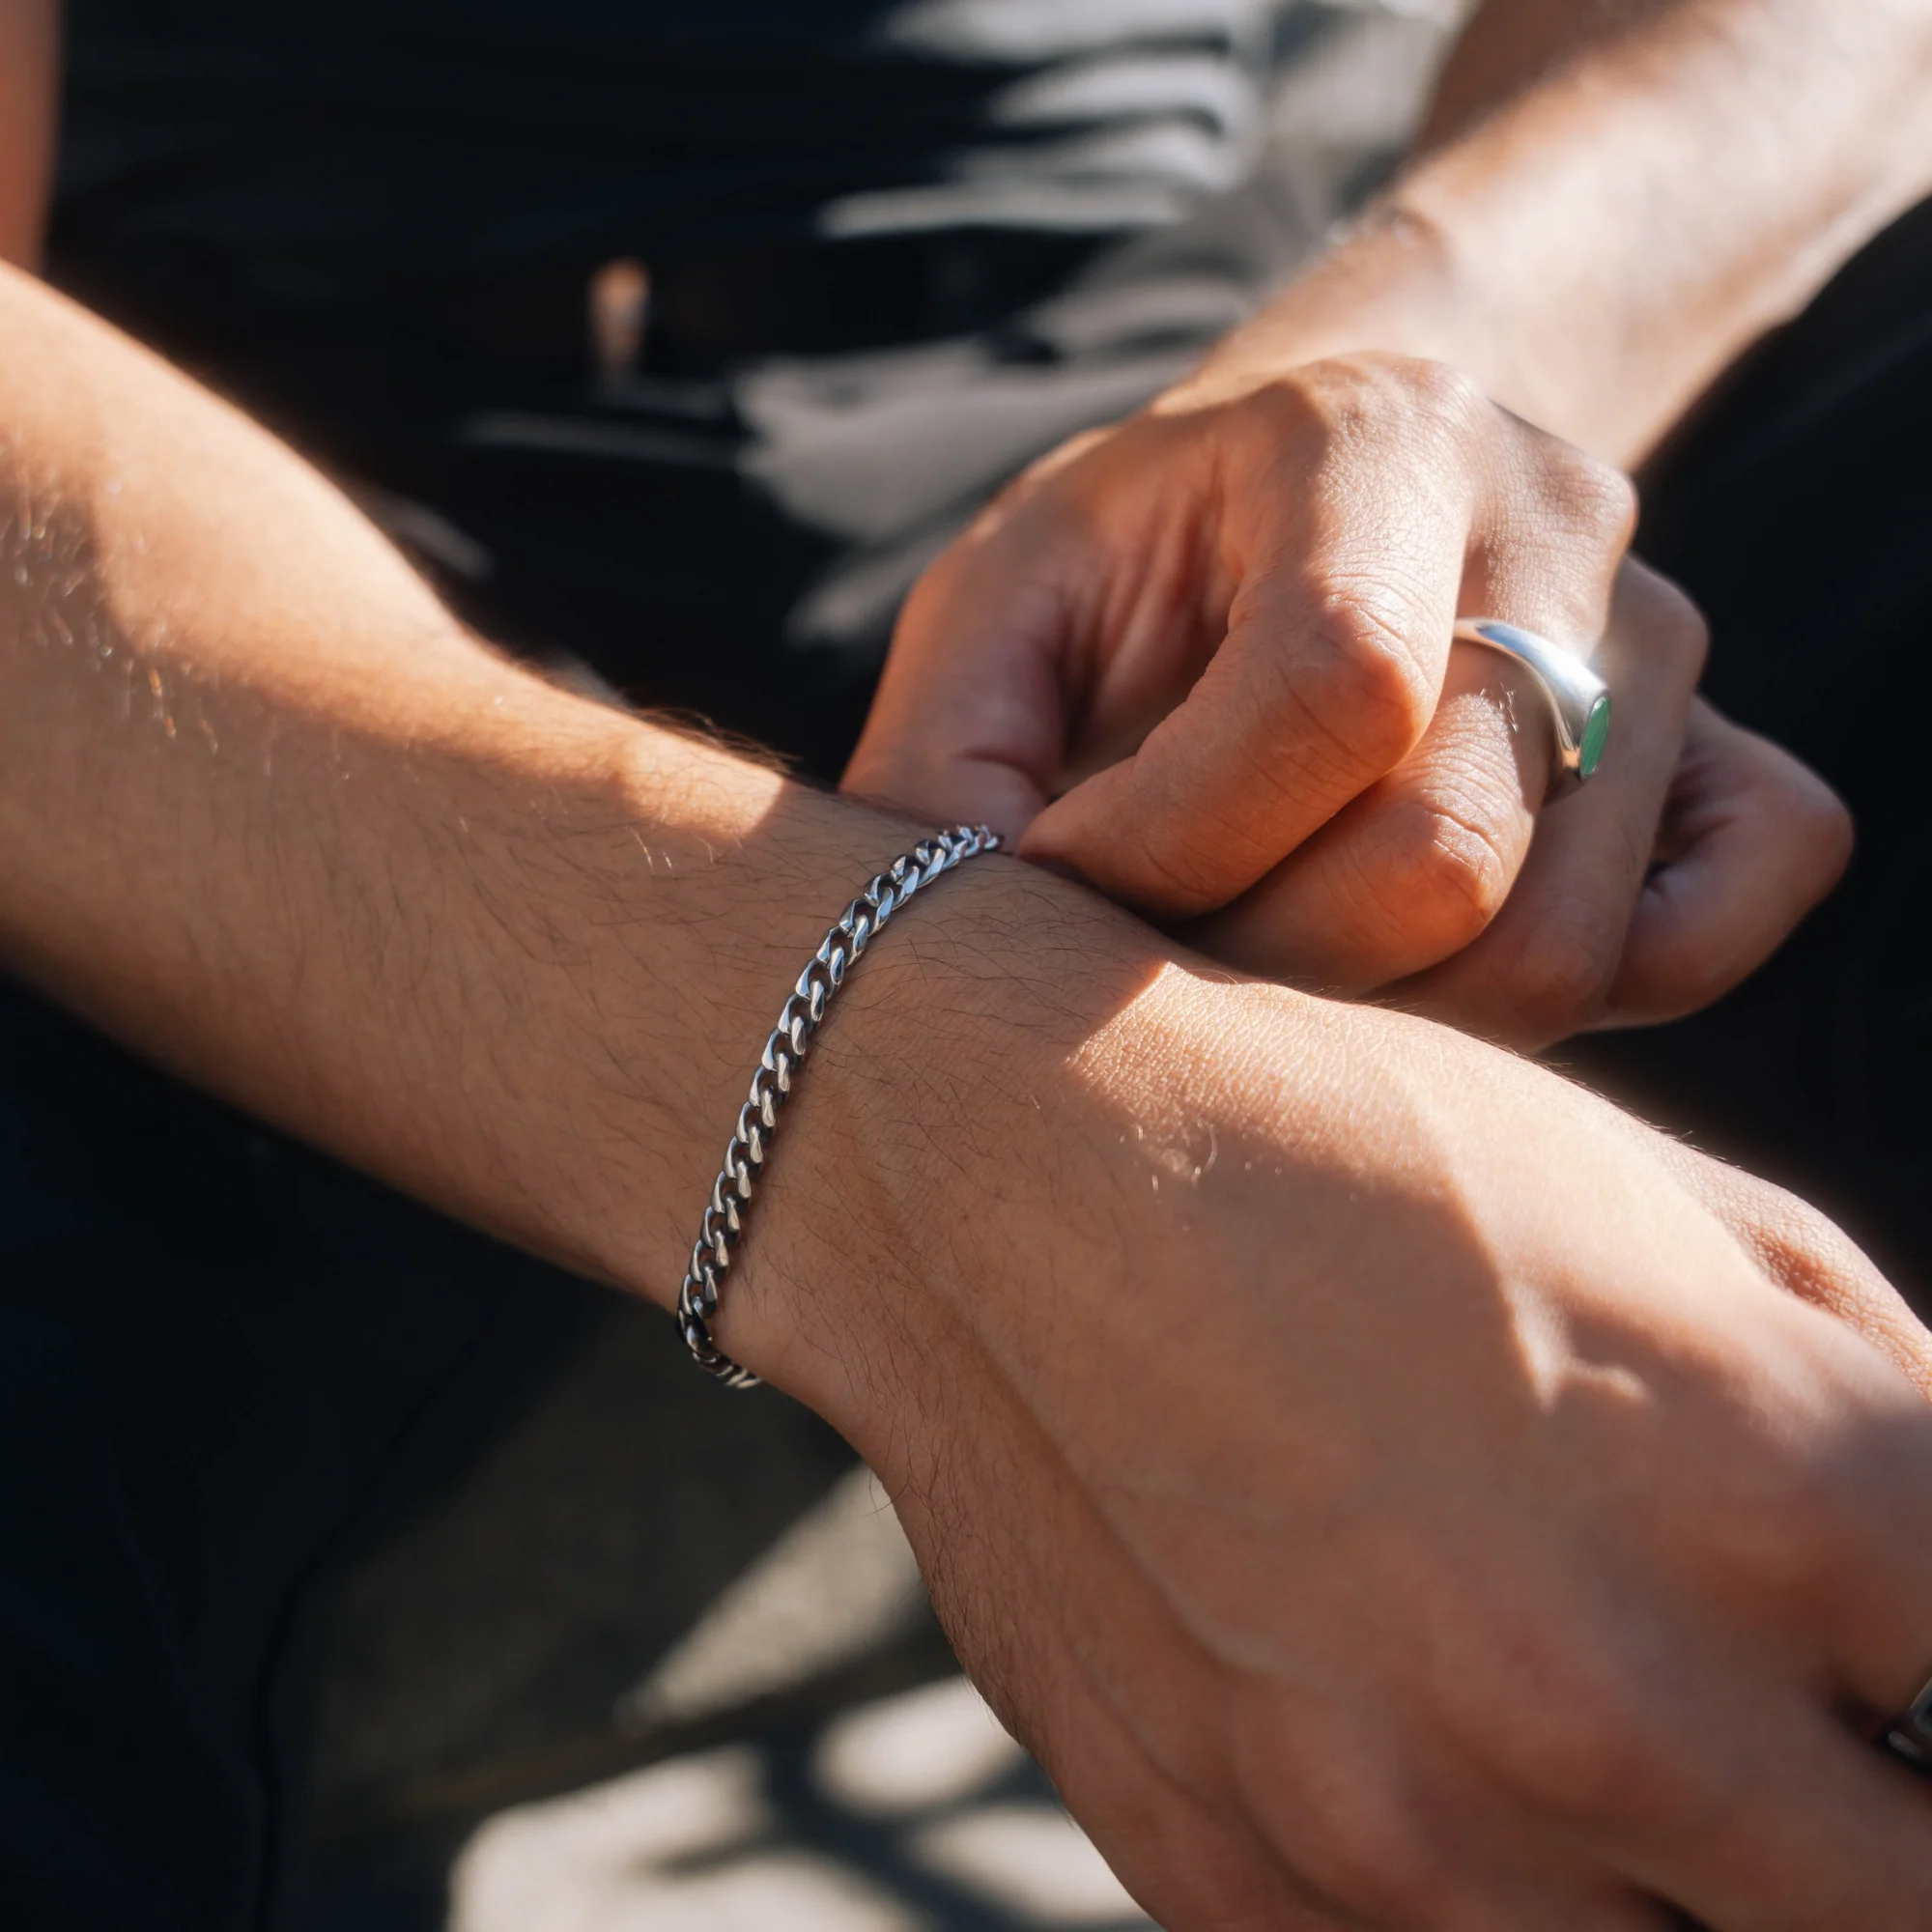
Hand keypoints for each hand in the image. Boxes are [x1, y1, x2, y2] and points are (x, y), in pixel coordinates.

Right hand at [734, 881, 1931, 1929]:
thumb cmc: (1330, 1138)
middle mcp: (1611, 1707)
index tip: (1892, 1662)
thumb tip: (1931, 1574)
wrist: (991, 1170)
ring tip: (1580, 1712)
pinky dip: (1480, 1887)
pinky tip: (1422, 1734)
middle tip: (1799, 1734)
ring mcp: (1406, 1833)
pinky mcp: (1233, 1883)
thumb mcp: (1655, 1199)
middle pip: (1895, 1909)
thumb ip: (1865, 1393)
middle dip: (1873, 1826)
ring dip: (1679, 1874)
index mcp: (1773, 1494)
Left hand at [843, 356, 1850, 1047]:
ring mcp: (1667, 650)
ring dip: (1378, 1016)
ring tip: (1266, 953)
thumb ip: (943, 758)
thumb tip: (958, 949)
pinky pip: (1713, 929)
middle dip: (1260, 962)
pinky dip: (1583, 1001)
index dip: (1175, 842)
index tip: (1064, 879)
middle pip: (1448, 857)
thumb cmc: (1145, 564)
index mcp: (1370, 439)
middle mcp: (1559, 524)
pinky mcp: (1728, 759)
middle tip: (1162, 946)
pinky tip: (1431, 961)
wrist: (1324, 490)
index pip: (1334, 688)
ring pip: (1553, 944)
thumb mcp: (1004, 606)